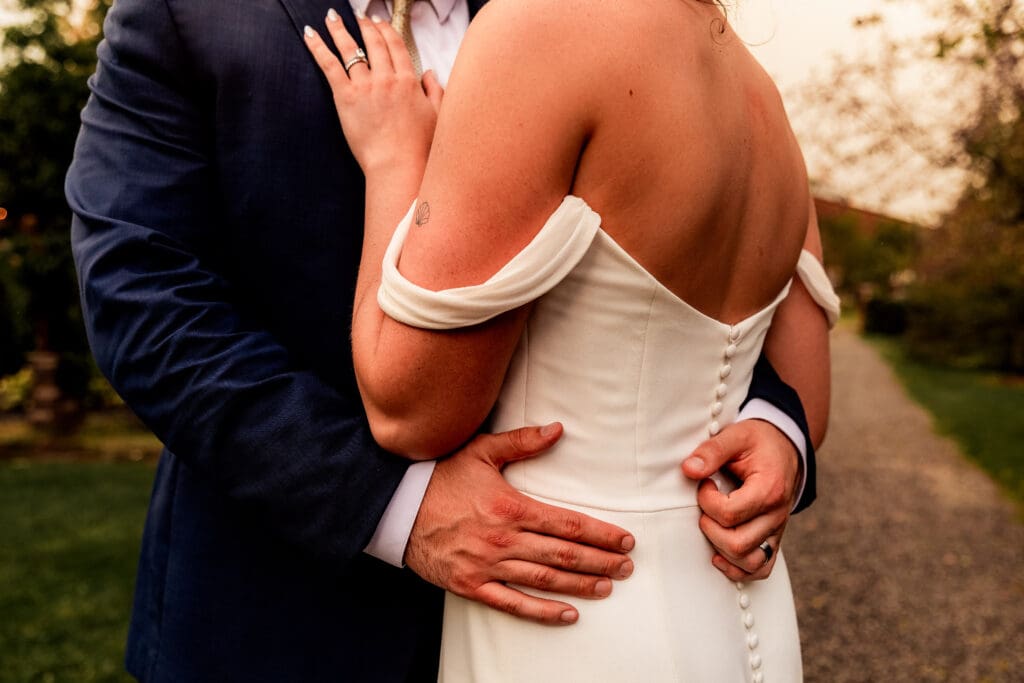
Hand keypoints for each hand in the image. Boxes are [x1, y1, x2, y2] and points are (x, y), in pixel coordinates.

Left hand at [303, 11, 443, 173]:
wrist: (398, 164)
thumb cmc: (418, 147)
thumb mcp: (437, 116)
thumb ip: (435, 91)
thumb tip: (430, 74)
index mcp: (409, 81)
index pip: (396, 46)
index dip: (387, 30)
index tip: (380, 22)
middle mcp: (387, 78)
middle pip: (374, 43)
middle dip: (365, 25)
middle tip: (359, 16)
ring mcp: (366, 86)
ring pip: (351, 49)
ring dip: (339, 29)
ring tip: (331, 16)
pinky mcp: (346, 97)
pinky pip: (330, 65)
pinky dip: (318, 47)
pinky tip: (310, 34)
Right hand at [405, 424, 635, 625]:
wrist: (396, 508)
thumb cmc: (440, 477)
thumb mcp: (480, 451)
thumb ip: (522, 442)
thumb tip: (558, 429)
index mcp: (510, 507)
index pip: (567, 524)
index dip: (600, 534)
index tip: (624, 540)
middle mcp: (503, 540)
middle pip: (563, 555)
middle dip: (600, 562)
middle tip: (627, 567)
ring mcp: (487, 566)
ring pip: (544, 581)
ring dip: (580, 585)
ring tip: (608, 587)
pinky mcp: (471, 585)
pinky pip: (513, 604)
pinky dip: (543, 612)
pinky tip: (568, 614)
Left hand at [681, 419, 799, 580]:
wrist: (784, 448)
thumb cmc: (758, 442)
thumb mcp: (736, 436)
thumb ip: (712, 451)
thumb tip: (688, 470)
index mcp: (769, 489)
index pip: (729, 514)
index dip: (707, 501)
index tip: (705, 484)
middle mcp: (777, 515)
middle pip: (737, 544)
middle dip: (710, 527)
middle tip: (706, 505)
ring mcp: (777, 530)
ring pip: (748, 562)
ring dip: (721, 549)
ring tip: (712, 525)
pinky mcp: (774, 539)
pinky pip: (761, 569)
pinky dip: (738, 568)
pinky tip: (719, 553)